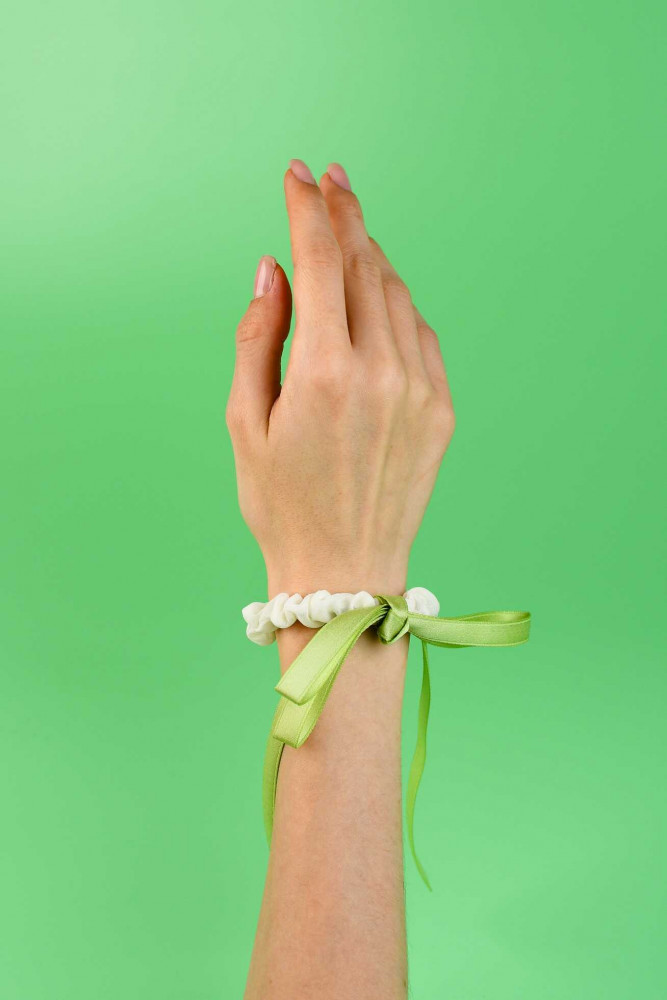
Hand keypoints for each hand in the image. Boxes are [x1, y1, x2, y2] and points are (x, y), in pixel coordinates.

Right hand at [226, 159, 454, 598]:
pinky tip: (378, 296)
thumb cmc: (281, 502)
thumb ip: (257, 336)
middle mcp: (379, 372)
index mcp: (322, 373)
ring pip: (397, 294)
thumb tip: (272, 269)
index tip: (298, 175)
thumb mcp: (243, 422)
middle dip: (344, 215)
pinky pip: (422, 334)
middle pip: (365, 264)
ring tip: (348, 235)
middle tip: (330, 180)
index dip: (306, 209)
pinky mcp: (441, 409)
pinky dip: (397, 304)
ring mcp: (419, 390)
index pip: (320, 260)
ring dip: (371, 256)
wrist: (344, 570)